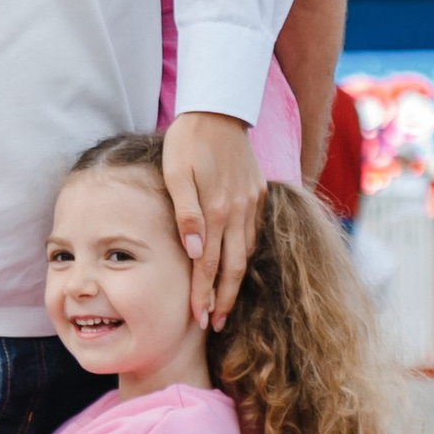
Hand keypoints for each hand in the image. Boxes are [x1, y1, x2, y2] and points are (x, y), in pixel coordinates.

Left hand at [162, 109, 263, 328]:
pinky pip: (253, 233)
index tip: (200, 319)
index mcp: (217, 209)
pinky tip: (236, 266)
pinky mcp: (258, 194)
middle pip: (233, 267)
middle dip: (223, 299)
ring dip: (235, 282)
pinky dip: (245, 255)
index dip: (204, 294)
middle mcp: (239, 210)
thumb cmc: (187, 140)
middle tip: (215, 325)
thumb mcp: (175, 172)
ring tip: (224, 303)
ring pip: (246, 253)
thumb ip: (186, 213)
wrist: (219, 107)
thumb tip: (193, 252)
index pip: (209, 264)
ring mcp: (252, 203)